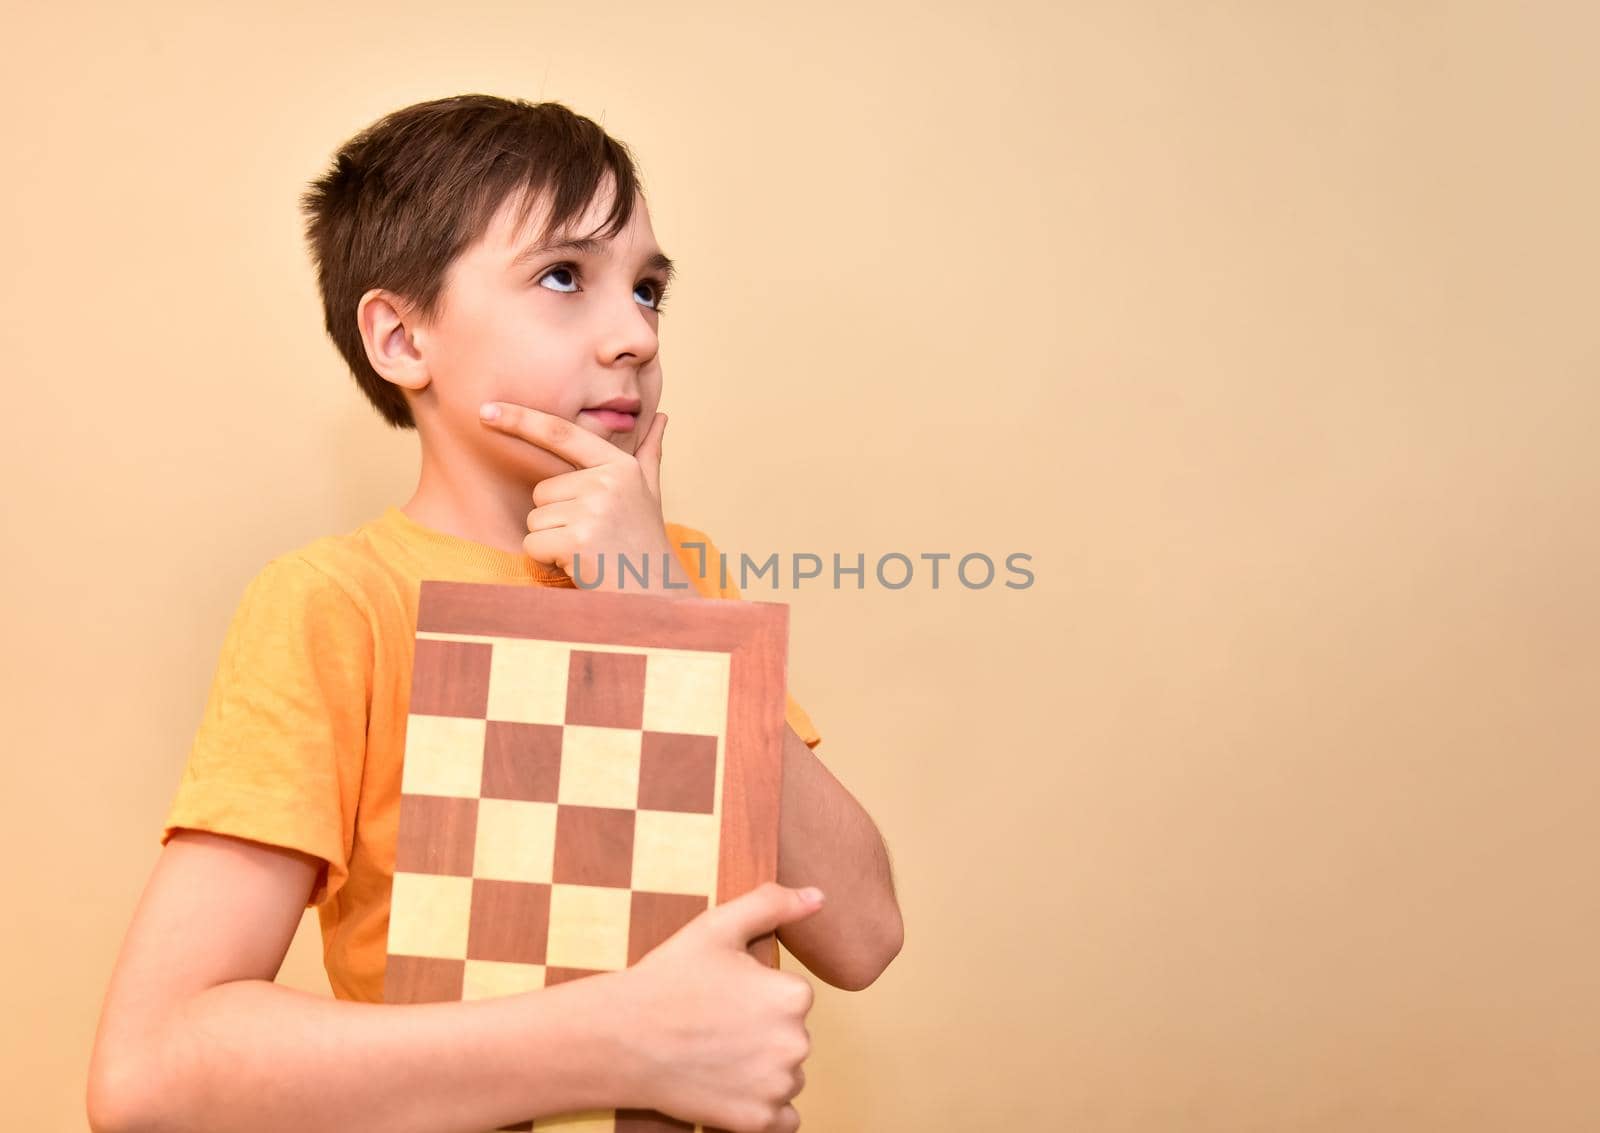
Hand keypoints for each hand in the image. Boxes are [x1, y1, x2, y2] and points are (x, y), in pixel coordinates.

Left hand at [478, 402, 684, 594]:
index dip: (520, 419)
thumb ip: (649, 454)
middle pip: (542, 490)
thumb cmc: (645, 543)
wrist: (657, 594)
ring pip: (535, 518)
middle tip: (591, 537)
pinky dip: (548, 560)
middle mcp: (606, 482)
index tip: (485, 410)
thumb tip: (662, 417)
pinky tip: (578, 566)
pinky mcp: (577, 540)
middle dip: (556, 518)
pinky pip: (533, 544)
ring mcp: (593, 510)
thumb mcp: (650, 493)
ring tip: (588, 552)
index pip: (561, 434)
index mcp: (619, 465)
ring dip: (552, 541)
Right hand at [612, 882, 825, 1131]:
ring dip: (764, 1069)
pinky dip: (762, 1106)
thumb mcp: (717, 926)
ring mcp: (776, 1087)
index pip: (792, 996)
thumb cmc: (668, 979)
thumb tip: (818, 897)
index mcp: (793, 996)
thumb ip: (773, 904)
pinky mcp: (757, 1122)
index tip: (724, 995)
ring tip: (717, 1055)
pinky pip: (783, 1118)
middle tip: (715, 1025)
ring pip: (787, 1075)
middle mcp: (796, 1044)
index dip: (757, 994)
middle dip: (762, 1032)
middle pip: (791, 1036)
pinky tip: (730, 1087)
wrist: (620, 1038)